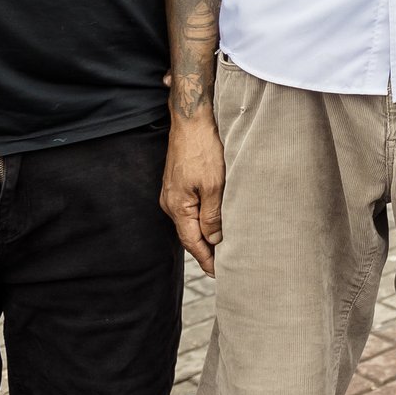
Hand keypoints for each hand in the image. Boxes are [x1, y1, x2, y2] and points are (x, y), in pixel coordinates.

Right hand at [162, 115, 225, 274]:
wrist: (192, 120)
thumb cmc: (203, 149)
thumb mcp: (214, 185)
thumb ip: (213, 215)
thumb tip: (214, 240)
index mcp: (178, 207)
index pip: (192, 243)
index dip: (206, 260)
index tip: (220, 274)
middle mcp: (171, 203)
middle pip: (189, 235)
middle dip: (206, 252)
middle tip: (224, 267)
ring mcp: (173, 193)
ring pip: (190, 222)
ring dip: (205, 236)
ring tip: (222, 250)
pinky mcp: (179, 183)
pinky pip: (191, 209)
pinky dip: (202, 220)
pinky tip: (214, 223)